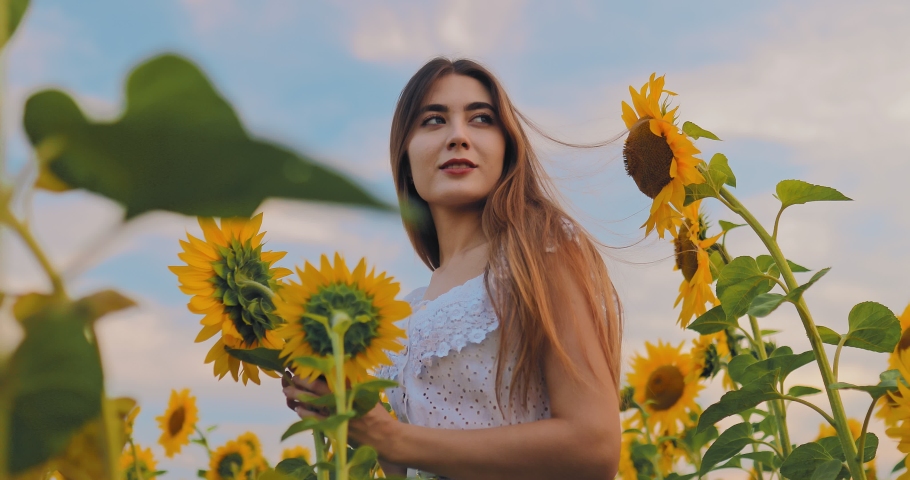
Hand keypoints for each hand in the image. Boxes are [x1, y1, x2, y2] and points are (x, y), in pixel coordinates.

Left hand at [280, 370, 400, 458]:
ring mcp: (336, 413)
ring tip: (288, 392)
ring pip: (311, 402)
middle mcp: (342, 398)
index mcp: (350, 387)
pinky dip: (304, 413)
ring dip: (297, 396)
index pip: (326, 375)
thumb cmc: (375, 413)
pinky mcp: (333, 428)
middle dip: (299, 382)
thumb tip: (337, 371)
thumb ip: (352, 383)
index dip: (311, 371)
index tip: (301, 366)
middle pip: (315, 388)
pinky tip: (298, 409)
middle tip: (289, 378)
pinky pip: (313, 419)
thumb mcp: (367, 393)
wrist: (383, 436)